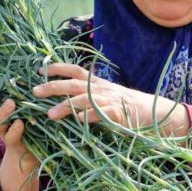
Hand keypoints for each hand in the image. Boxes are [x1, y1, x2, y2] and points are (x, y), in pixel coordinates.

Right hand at [0, 84, 37, 172]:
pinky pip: (11, 136)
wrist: (30, 153)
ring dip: (2, 112)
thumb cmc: (27, 120)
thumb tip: (16, 67)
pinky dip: (14, 129)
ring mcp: (3, 131)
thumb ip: (16, 89)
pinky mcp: (15, 142)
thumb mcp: (22, 102)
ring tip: (10, 103)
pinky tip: (19, 123)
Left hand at [31, 63, 189, 136]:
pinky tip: (79, 122)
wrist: (156, 113)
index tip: (39, 70)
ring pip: (85, 100)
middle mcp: (102, 89)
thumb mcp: (108, 97)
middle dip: (53, 86)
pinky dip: (90, 117)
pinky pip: (103, 114)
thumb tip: (68, 100)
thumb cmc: (128, 108)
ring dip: (66, 106)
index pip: (75, 71)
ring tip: (50, 115)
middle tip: (34, 91)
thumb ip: (90, 96)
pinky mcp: (119, 115)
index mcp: (98, 84)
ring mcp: (111, 101)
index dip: (58, 68)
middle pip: (74, 84)